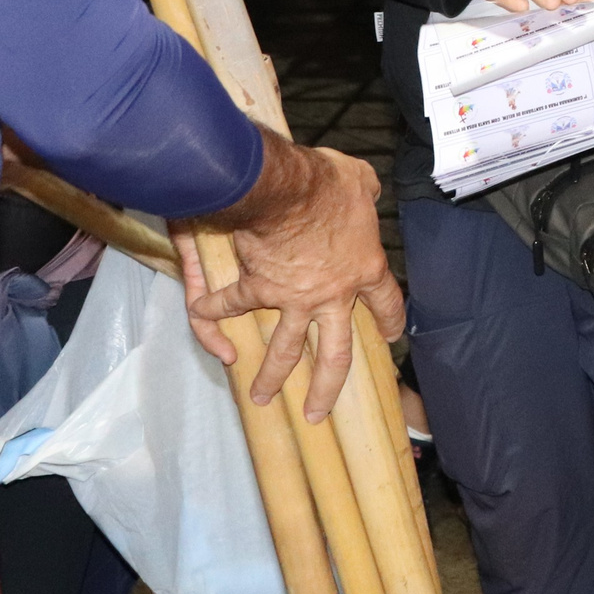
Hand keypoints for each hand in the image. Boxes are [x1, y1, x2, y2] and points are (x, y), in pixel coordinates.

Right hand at [178, 138, 404, 421]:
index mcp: (365, 269)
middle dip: (327, 387)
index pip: (387, 303)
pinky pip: (234, 305)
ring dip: (270, 375)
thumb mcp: (361, 181)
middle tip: (317, 412)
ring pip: (284, 349)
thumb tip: (367, 190)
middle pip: (335, 354)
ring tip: (259, 397)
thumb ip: (367, 193)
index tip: (392, 338)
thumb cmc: (329, 183)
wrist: (286, 191)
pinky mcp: (260, 289)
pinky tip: (201, 315)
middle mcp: (333, 295)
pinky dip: (214, 311)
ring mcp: (295, 299)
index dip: (391, 320)